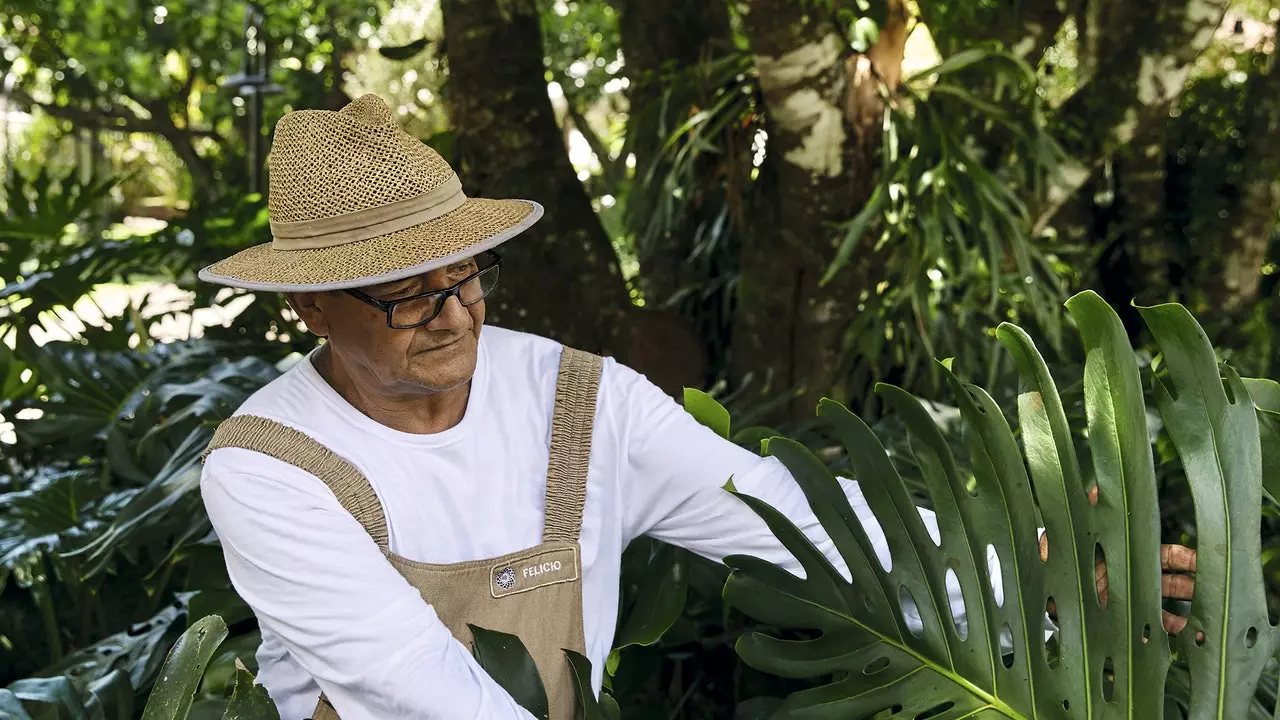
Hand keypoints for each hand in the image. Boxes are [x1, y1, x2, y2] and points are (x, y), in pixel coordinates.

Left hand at [1040, 485, 1199, 638]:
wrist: (1037, 588)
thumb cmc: (1053, 556)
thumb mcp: (1067, 533)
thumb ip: (1084, 511)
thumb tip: (1094, 487)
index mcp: (1123, 554)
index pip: (1162, 554)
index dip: (1184, 558)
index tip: (1203, 562)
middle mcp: (1128, 578)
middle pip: (1170, 583)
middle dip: (1192, 588)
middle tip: (1212, 593)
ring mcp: (1124, 602)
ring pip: (1161, 610)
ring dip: (1180, 617)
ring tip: (1198, 625)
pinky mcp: (1115, 624)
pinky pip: (1143, 632)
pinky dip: (1157, 637)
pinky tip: (1169, 642)